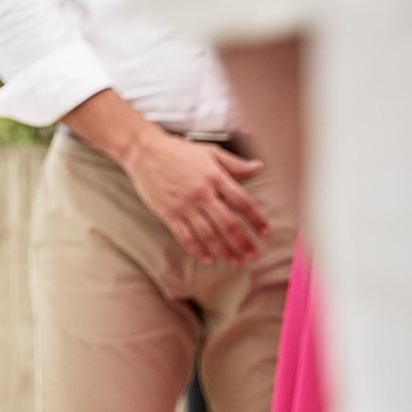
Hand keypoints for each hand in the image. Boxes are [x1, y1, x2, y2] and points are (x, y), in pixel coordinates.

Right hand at [118, 131, 271, 264]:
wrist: (145, 153)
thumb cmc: (178, 151)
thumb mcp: (210, 152)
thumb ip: (235, 164)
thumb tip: (259, 167)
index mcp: (215, 177)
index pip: (242, 203)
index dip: (257, 219)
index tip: (266, 232)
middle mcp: (201, 194)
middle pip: (228, 224)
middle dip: (243, 242)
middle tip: (254, 255)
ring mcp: (184, 206)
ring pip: (208, 234)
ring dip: (224, 250)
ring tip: (236, 260)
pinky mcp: (168, 214)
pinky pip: (185, 237)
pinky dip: (198, 250)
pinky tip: (208, 258)